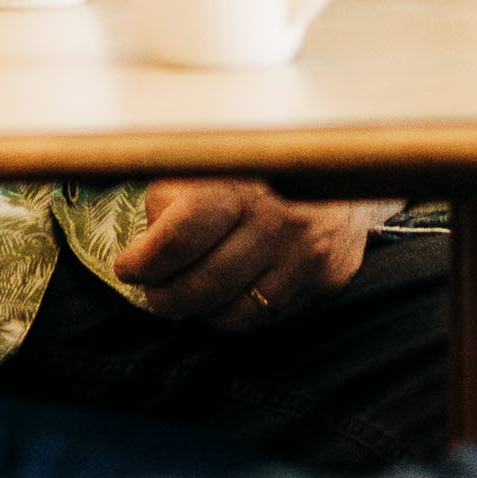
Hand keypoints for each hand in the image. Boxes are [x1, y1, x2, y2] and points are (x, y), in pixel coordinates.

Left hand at [110, 178, 391, 330]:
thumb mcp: (211, 159)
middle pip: (200, 286)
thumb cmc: (262, 162)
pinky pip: (267, 318)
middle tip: (152, 290)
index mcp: (242, 182)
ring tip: (189, 292)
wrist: (349, 160)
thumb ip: (172, 196)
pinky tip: (231, 290)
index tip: (127, 267)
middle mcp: (278, 219)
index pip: (178, 239)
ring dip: (200, 310)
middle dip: (163, 296)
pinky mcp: (327, 279)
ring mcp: (306, 254)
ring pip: (232, 314)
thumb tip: (144, 247)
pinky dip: (239, 311)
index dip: (143, 262)